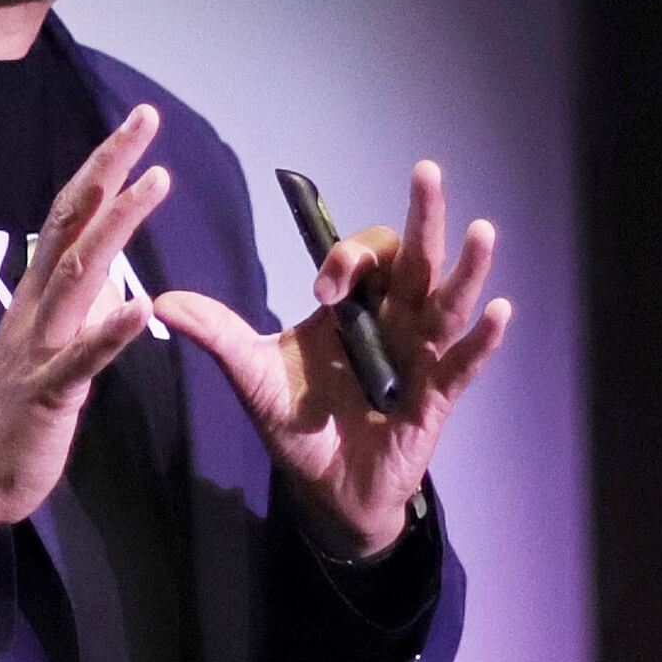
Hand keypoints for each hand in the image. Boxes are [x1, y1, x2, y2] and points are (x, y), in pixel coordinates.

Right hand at [0, 107, 174, 551]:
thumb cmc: (16, 415)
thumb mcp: (53, 349)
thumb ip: (79, 309)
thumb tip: (112, 277)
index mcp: (37, 297)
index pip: (69, 217)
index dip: (101, 169)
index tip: (136, 127)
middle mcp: (34, 309)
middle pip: (71, 224)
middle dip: (109, 169)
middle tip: (145, 120)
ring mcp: (39, 348)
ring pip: (79, 275)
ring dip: (117, 226)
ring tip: (156, 182)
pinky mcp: (48, 393)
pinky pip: (81, 359)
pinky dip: (111, 332)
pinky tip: (144, 308)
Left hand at [153, 158, 509, 557]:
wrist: (324, 490)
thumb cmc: (297, 425)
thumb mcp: (251, 375)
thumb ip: (217, 335)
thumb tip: (161, 300)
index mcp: (353, 307)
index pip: (365, 259)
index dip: (349, 259)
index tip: (325, 288)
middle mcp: (393, 321)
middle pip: (414, 260)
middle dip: (421, 218)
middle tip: (427, 171)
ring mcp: (420, 356)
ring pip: (448, 303)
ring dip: (466, 269)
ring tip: (482, 230)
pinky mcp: (436, 398)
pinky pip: (463, 364)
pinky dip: (482, 341)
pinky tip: (500, 312)